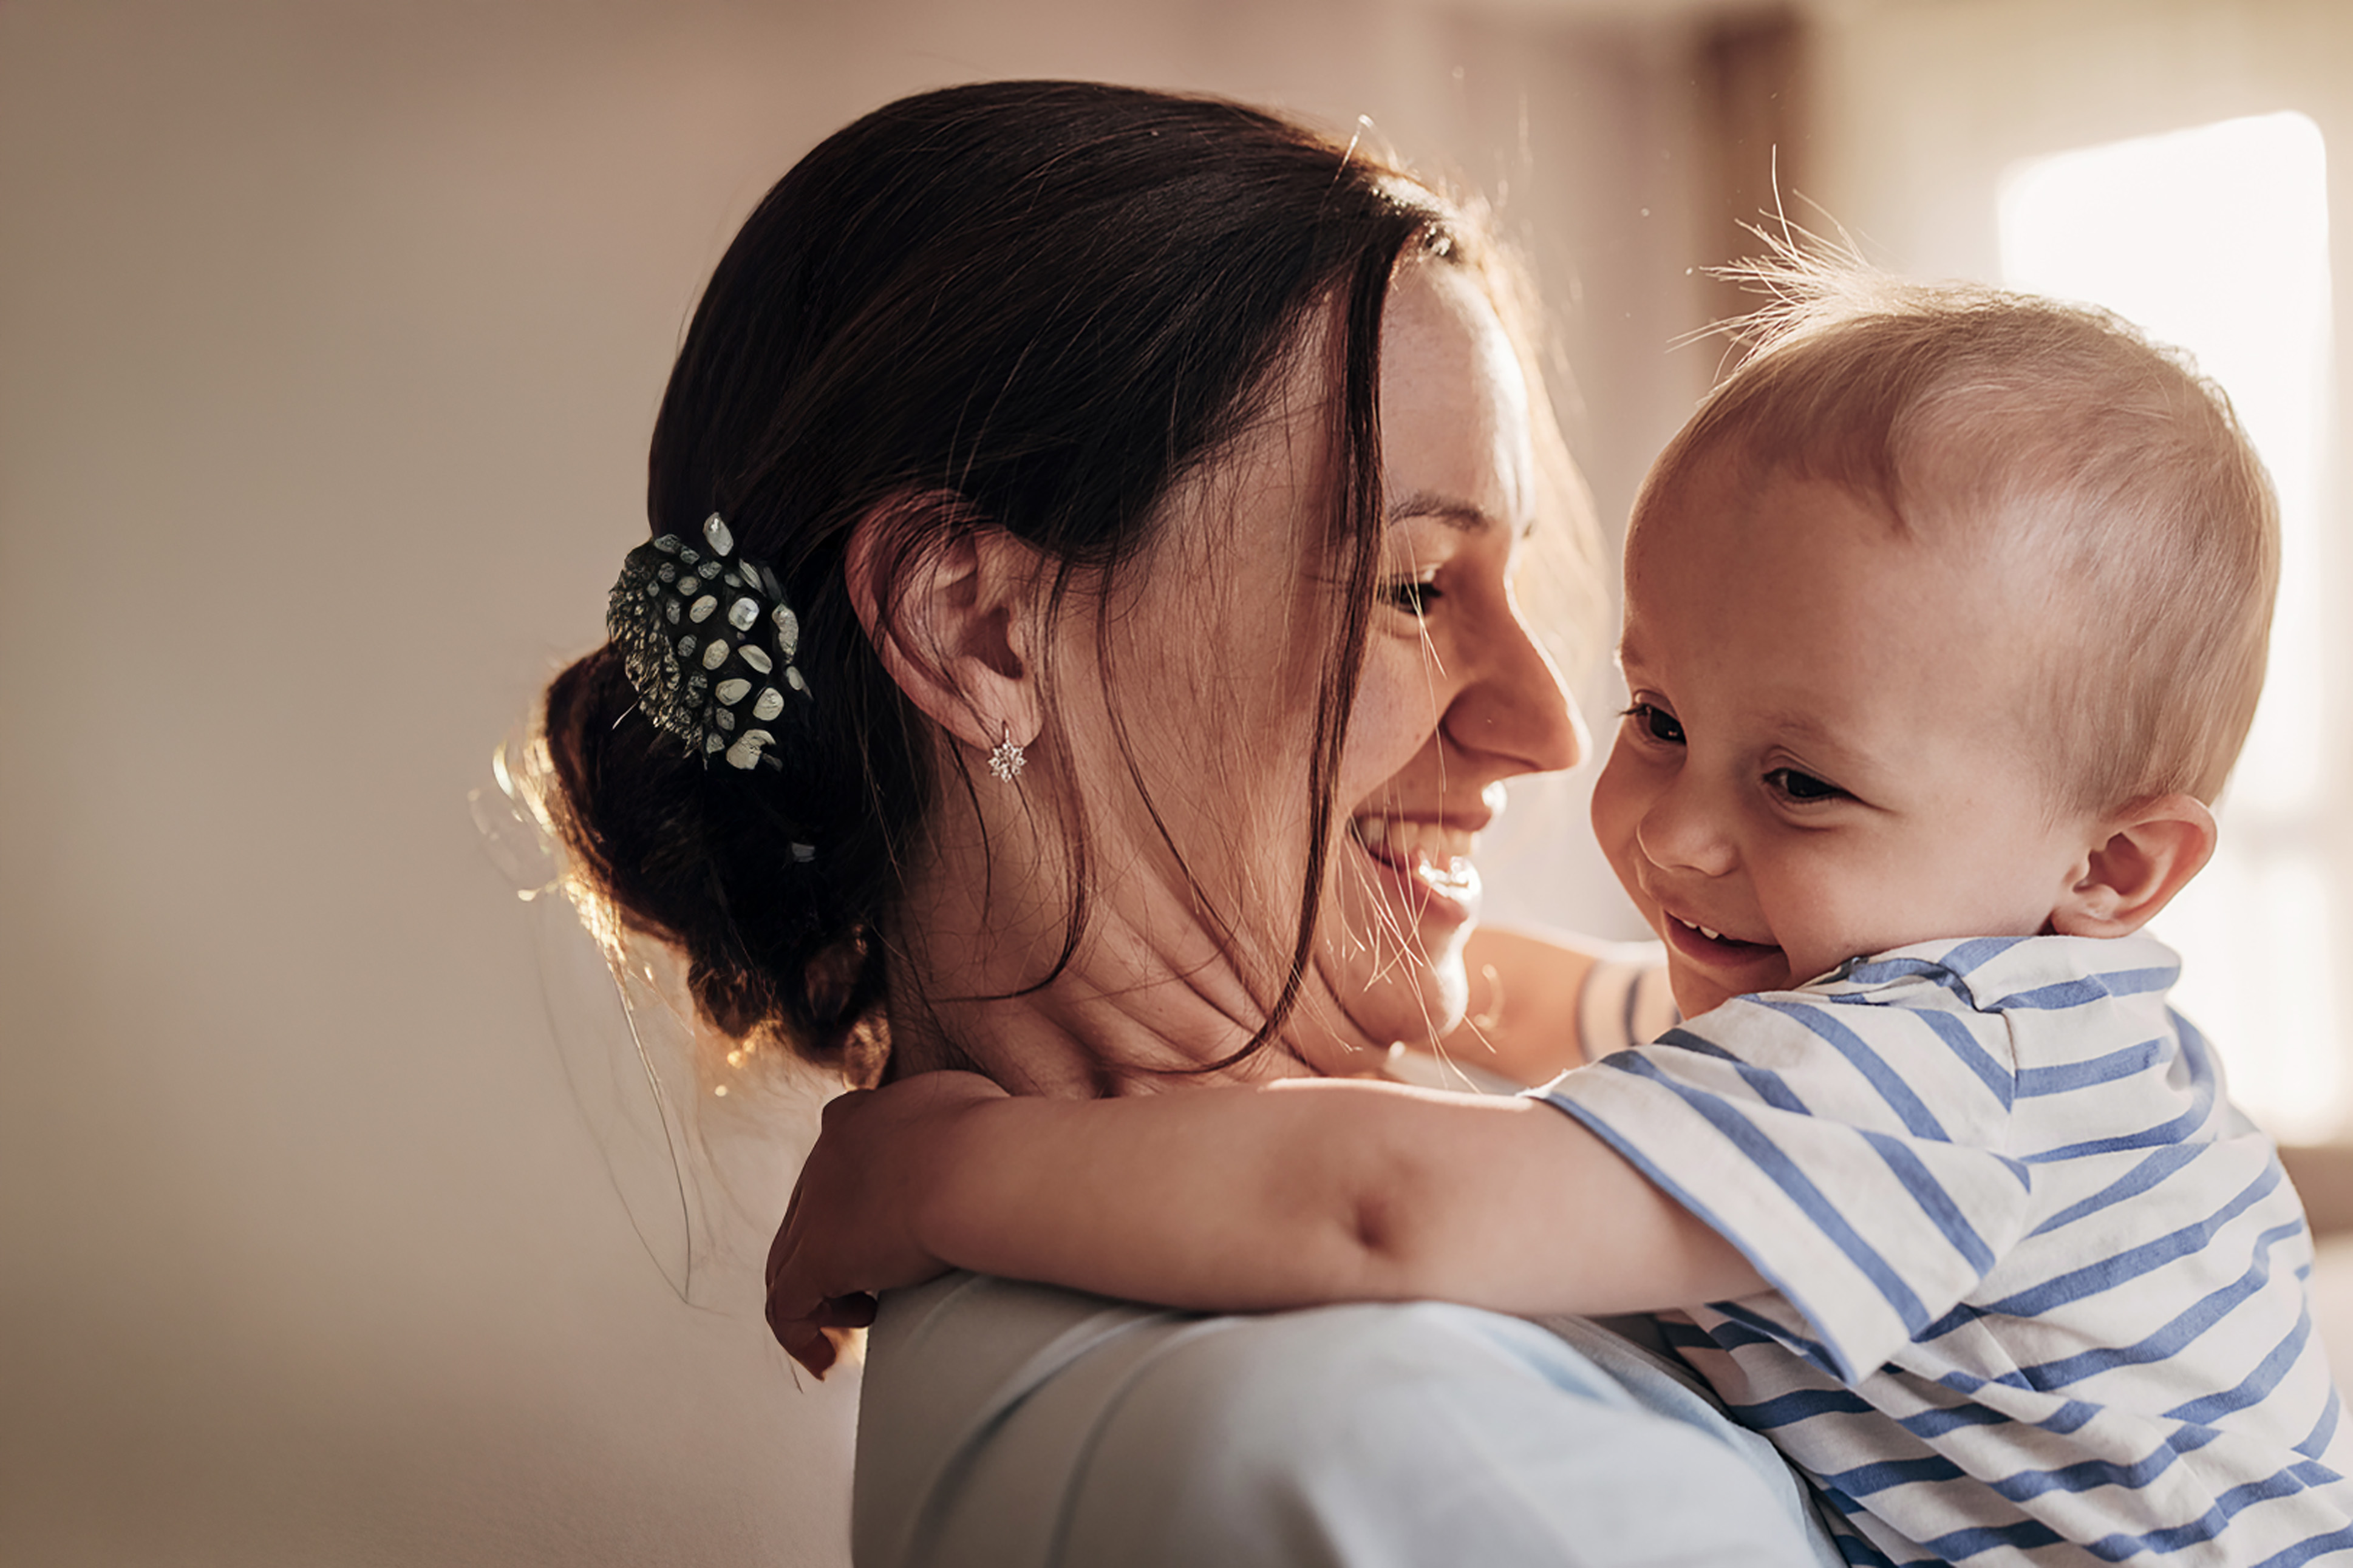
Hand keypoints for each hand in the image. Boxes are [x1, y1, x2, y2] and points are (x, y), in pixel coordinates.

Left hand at [765, 1070, 1009, 1375]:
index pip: (836, 1161)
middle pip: (809, 1212)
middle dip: (836, 1248)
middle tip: (870, 1280)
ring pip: (788, 1260)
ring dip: (820, 1294)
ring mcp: (815, 1209)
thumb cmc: (995, 1137)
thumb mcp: (971, 1108)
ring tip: (860, 1317)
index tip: (881, 1226)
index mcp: (858, 1117)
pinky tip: (825, 1358)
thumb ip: (952, 1126)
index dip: (852, 1199)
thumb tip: (972, 1144)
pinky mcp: (817, 1259)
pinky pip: (786, 1306)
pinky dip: (799, 1333)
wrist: (981, 1165)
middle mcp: (826, 1157)